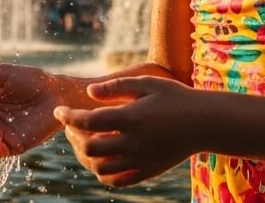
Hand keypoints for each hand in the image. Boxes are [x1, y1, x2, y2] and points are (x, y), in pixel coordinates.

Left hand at [53, 76, 198, 187]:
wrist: (205, 123)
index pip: (87, 121)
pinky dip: (101, 172)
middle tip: (72, 126)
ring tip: (84, 142)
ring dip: (85, 156)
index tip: (59, 112)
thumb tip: (89, 92)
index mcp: (131, 117)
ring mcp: (139, 160)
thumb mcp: (147, 84)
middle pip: (89, 147)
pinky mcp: (146, 172)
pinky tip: (101, 158)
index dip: (68, 117)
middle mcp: (133, 142)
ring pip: (99, 167)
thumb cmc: (175, 98)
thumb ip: (116, 87)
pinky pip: (115, 180)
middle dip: (74, 136)